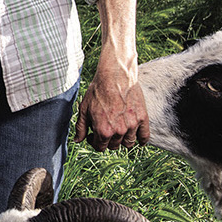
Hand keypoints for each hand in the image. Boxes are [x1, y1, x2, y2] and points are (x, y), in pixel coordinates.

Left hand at [74, 0, 148, 150]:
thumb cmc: (98, 90)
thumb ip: (80, 126)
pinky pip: (145, 137)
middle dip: (108, 140)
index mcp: (103, 130)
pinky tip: (135, 136)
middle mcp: (119, 131)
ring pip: (128, 143)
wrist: (115, 75)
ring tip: (118, 129)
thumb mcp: (84, 108)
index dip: (95, 142)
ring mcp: (132, 126)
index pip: (100, 147)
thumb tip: (77, 140)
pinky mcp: (143, 119)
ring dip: (122, 140)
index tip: (94, 135)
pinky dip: (141, 139)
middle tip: (105, 128)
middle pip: (114, 146)